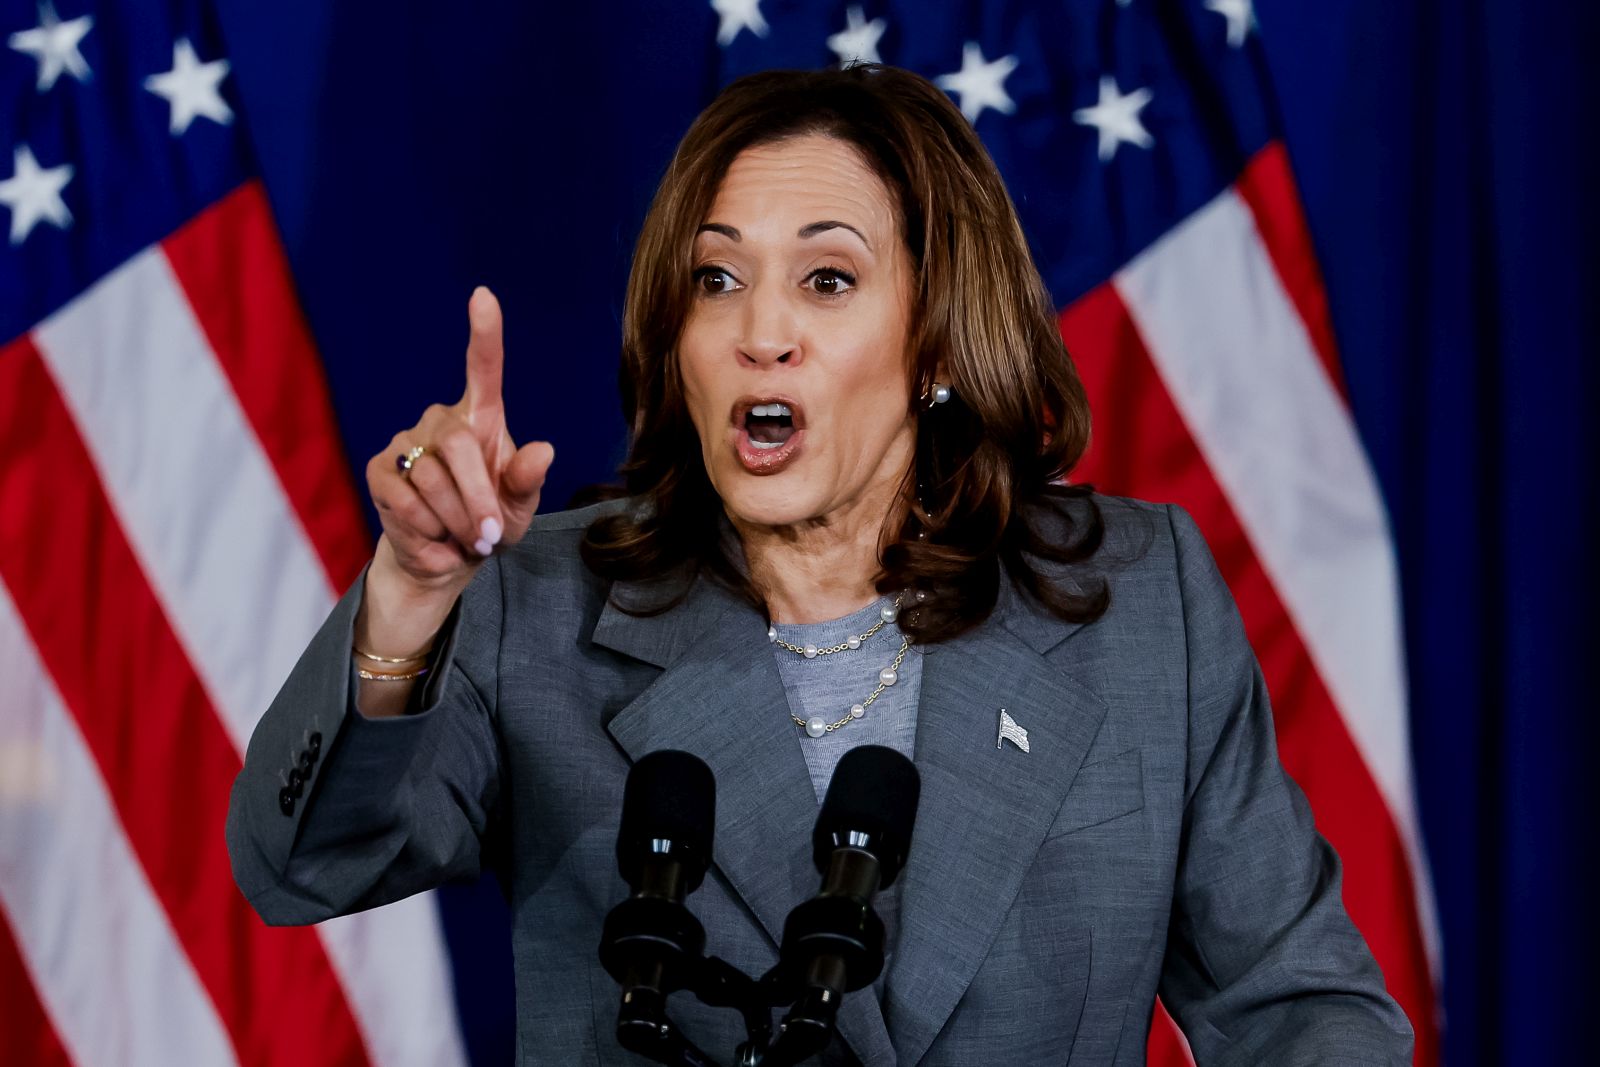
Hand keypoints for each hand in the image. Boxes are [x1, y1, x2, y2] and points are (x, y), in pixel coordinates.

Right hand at [365, 287, 555, 601]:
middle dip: (478, 497)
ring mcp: (406, 442)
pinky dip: (426, 531)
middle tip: (491, 535)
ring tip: (466, 538)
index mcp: (481, 419)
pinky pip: (403, 500)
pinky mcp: (379, 470)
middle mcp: (442, 422)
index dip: (484, 333)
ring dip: (455, 520)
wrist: (445, 558)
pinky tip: (435, 539)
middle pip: (458, 446)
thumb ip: (528, 482)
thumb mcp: (519, 509)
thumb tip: (543, 451)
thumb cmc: (489, 525)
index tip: (483, 296)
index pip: (483, 368)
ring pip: (430, 478)